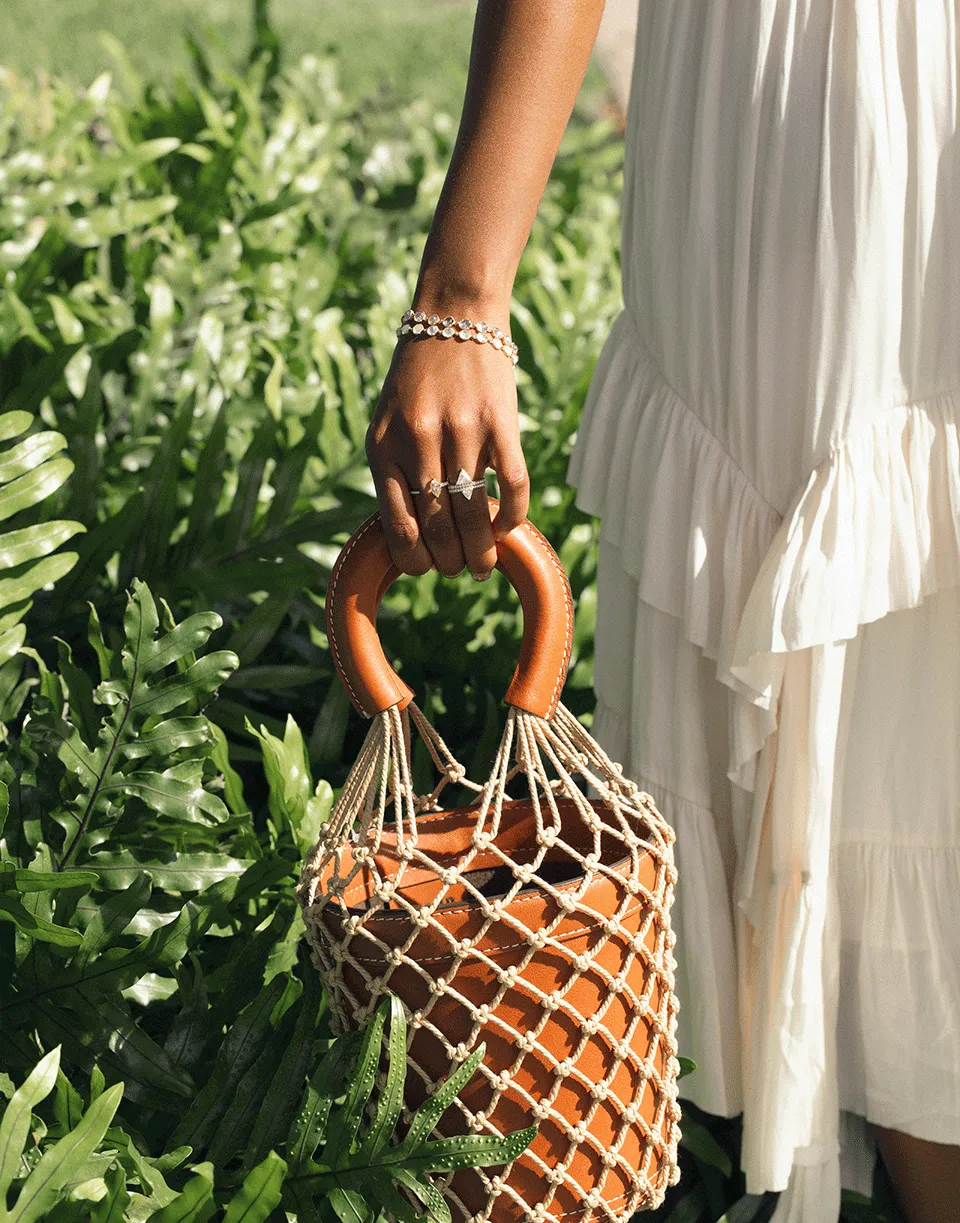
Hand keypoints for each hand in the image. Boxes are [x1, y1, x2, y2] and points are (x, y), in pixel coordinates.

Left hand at [365, 323, 528, 579]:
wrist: (454, 315)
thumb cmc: (417, 377)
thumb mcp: (387, 421)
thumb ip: (394, 470)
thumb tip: (411, 533)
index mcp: (384, 446)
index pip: (399, 525)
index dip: (415, 560)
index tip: (426, 568)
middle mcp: (420, 441)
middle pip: (438, 527)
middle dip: (450, 562)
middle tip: (460, 570)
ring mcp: (462, 432)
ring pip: (474, 514)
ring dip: (481, 550)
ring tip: (484, 564)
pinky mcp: (500, 423)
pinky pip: (512, 485)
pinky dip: (512, 516)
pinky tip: (508, 528)